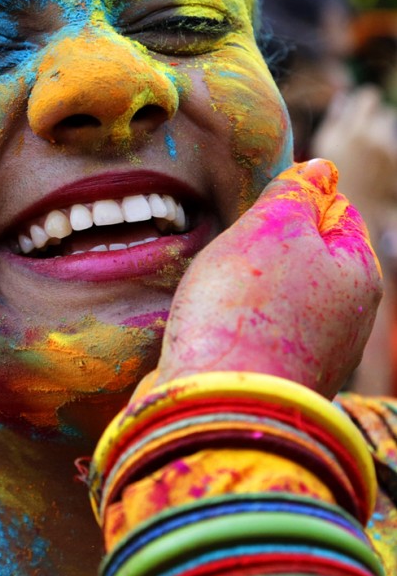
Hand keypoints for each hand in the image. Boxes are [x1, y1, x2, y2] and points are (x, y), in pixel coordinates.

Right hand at [136, 160, 381, 399]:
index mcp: (359, 272)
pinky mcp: (279, 380)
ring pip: (278, 294)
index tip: (255, 217)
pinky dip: (236, 324)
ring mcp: (317, 354)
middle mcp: (350, 318)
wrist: (216, 407)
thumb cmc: (246, 308)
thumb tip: (321, 168)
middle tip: (233, 258)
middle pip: (305, 253)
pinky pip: (259, 332)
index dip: (291, 201)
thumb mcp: (271, 226)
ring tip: (219, 298)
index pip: (336, 208)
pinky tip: (215, 330)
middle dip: (265, 246)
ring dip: (245, 287)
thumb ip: (296, 192)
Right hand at [313, 85, 396, 230]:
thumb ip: (334, 119)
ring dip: (384, 134)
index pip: (368, 96)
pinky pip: (395, 145)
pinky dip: (388, 151)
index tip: (361, 111)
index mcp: (351, 129)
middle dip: (376, 120)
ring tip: (372, 151)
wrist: (352, 209)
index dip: (365, 102)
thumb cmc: (333, 176)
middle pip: (384, 112)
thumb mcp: (325, 146)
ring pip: (392, 128)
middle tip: (366, 135)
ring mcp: (388, 151)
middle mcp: (372, 137)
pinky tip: (379, 164)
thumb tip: (343, 96)